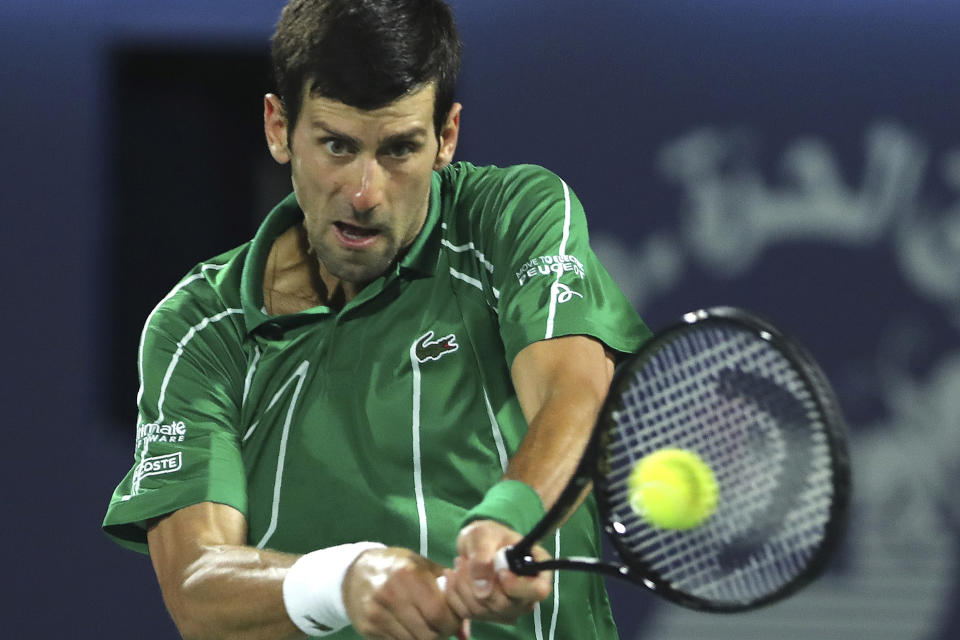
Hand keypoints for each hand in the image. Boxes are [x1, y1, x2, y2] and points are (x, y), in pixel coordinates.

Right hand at [343, 547, 468, 639]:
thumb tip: (466, 631)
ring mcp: (377, 613)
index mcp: (409, 575)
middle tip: (442, 626)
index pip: (439, 613)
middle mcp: (391, 594)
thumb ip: (448, 591)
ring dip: (425, 638)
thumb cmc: (398, 566)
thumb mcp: (423, 566)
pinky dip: (408, 639)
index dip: (452, 622)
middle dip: (440, 633)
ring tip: (426, 625)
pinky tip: (409, 627)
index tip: (454, 619)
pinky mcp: (368, 628)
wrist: (355, 572)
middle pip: (427, 633)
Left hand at [443, 520, 552, 624]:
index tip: (499, 571)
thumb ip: (483, 554)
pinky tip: (453, 576)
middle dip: (476, 582)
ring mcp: (509, 609)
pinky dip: (454, 593)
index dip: (517, 585)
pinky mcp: (489, 616)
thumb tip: (482, 588)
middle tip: (463, 560)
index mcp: (537, 571)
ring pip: (482, 610)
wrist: (475, 546)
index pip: (538, 590)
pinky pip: (467, 613)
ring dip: (462, 585)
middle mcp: (527, 596)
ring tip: (459, 563)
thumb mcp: (484, 534)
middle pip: (504, 605)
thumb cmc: (487, 535)